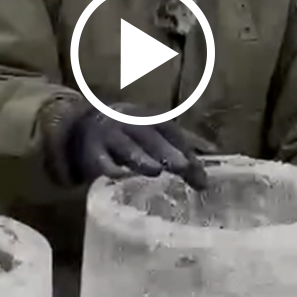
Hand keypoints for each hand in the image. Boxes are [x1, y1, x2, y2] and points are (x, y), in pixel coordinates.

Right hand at [68, 103, 215, 189]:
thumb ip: (182, 141)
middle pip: (149, 136)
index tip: (200, 171)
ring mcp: (109, 137)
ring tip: (156, 171)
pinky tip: (119, 178)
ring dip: (141, 158)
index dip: (185, 147)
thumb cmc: (128, 131)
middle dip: (167, 151)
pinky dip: (108, 169)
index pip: (169, 130)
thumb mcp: (154, 130)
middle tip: (184, 168)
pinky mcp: (91, 153)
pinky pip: (100, 160)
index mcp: (147, 118)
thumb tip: (215, 152)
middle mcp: (129, 124)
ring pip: (126, 146)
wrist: (82, 126)